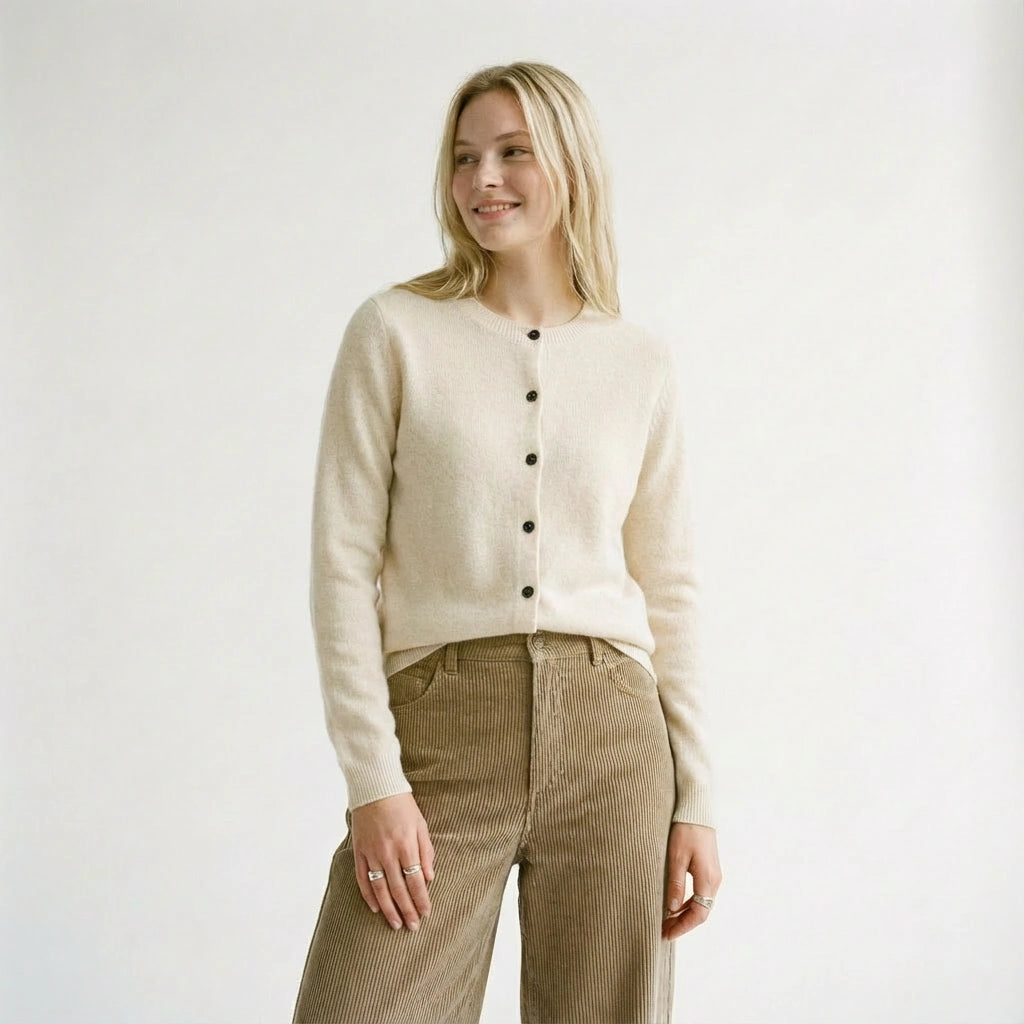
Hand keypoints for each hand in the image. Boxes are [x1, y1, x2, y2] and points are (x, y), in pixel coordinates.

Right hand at [351, 792, 435, 931]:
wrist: (376, 788)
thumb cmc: (402, 805)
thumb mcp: (421, 825)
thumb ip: (426, 851)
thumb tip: (429, 878)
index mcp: (407, 845)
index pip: (415, 880)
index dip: (421, 899)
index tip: (426, 913)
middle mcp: (388, 852)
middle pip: (398, 889)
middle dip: (407, 910)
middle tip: (413, 927)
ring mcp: (372, 853)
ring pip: (380, 889)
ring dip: (389, 909)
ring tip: (396, 924)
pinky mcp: (359, 851)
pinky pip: (363, 879)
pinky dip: (369, 895)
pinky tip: (375, 908)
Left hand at [662, 822, 721, 940]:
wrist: (697, 810)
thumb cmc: (686, 831)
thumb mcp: (676, 857)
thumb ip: (675, 884)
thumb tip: (672, 909)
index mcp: (708, 880)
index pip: (698, 914)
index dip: (682, 927)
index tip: (666, 934)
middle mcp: (714, 881)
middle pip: (701, 912)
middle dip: (683, 923)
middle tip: (664, 930)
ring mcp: (714, 875)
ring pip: (701, 904)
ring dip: (685, 914)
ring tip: (667, 920)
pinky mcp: (710, 869)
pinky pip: (701, 894)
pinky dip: (688, 903)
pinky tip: (675, 904)